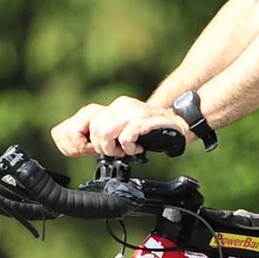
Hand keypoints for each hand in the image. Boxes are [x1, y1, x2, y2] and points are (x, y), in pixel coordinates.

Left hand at [51, 96, 188, 157]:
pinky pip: (126, 136)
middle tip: (117, 152)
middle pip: (94, 129)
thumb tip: (81, 146)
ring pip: (105, 132)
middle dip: (103, 148)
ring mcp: (132, 110)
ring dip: (114, 149)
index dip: (86, 142)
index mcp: (112, 108)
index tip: (98, 150)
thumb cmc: (149, 131)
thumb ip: (104, 134)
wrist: (177, 124)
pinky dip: (129, 148)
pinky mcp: (144, 119)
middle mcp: (120, 105)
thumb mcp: (123, 130)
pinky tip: (138, 148)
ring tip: (126, 150)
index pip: (84, 122)